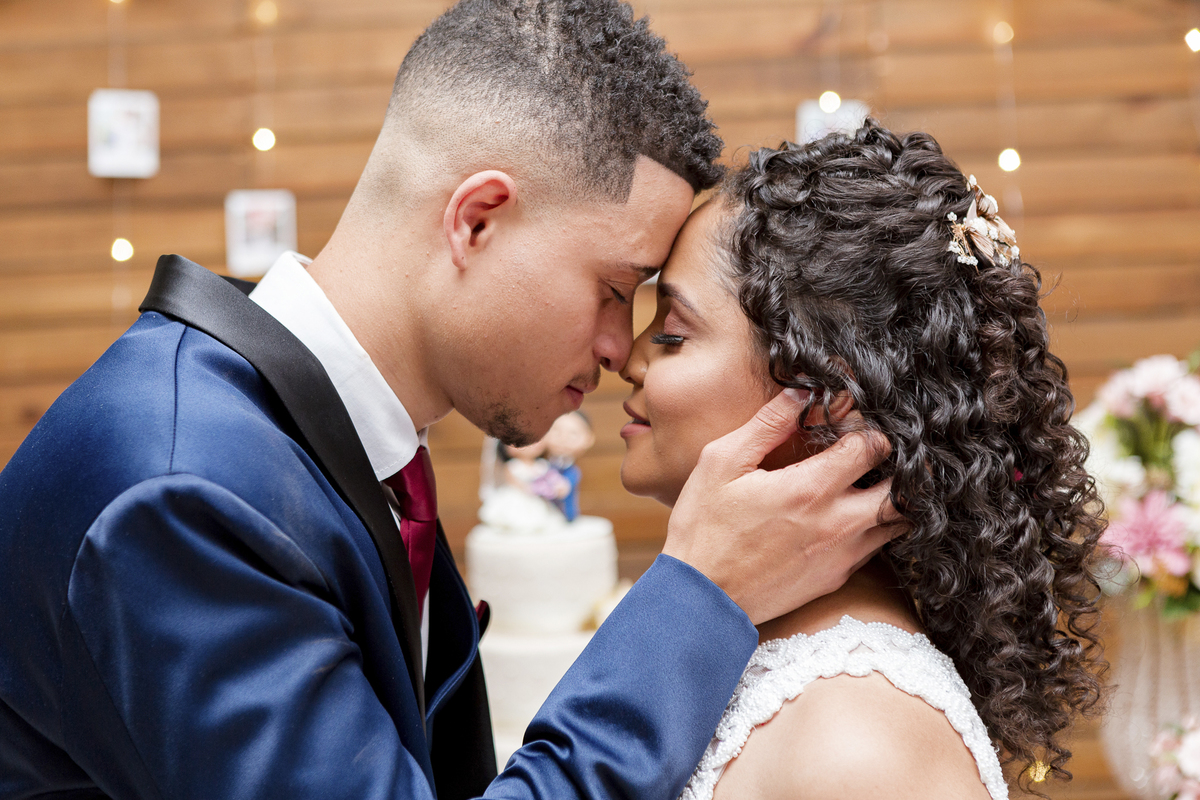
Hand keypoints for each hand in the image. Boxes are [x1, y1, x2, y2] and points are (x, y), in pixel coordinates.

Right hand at [662, 389, 901, 624]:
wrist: (700, 599)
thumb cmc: (704, 528)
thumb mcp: (722, 463)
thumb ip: (767, 425)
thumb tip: (801, 393)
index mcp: (809, 489)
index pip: (871, 447)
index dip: (870, 428)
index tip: (856, 424)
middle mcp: (836, 524)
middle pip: (903, 490)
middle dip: (899, 466)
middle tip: (881, 454)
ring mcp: (841, 555)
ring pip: (898, 524)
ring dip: (892, 499)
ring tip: (870, 483)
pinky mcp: (836, 578)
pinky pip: (876, 548)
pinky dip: (874, 528)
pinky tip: (848, 516)